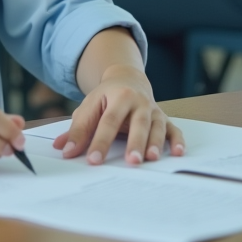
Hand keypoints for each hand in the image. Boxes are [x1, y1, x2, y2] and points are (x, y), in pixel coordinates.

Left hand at [53, 64, 184, 165]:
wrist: (128, 80)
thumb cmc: (106, 98)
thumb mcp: (89, 107)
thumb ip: (78, 129)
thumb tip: (63, 150)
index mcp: (118, 96)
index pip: (108, 122)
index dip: (100, 141)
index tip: (93, 160)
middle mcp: (139, 102)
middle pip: (137, 124)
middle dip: (134, 143)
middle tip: (131, 161)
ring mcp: (153, 111)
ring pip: (157, 127)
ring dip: (156, 143)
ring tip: (151, 158)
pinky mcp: (165, 119)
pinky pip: (174, 130)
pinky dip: (178, 141)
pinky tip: (178, 153)